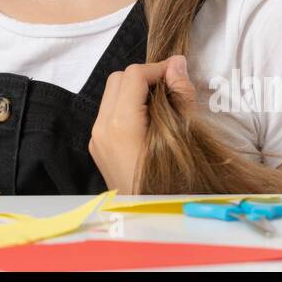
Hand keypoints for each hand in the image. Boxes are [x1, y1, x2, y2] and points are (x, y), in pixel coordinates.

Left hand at [89, 55, 195, 193]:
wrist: (152, 218)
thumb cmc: (175, 183)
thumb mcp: (185, 137)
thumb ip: (180, 96)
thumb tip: (176, 63)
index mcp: (120, 125)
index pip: (134, 75)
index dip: (158, 68)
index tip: (178, 74)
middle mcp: (102, 128)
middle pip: (118, 80)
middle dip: (144, 77)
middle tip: (170, 89)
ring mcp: (97, 139)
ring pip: (111, 95)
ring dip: (135, 92)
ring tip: (161, 106)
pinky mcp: (97, 147)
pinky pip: (109, 114)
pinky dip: (127, 108)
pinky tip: (148, 123)